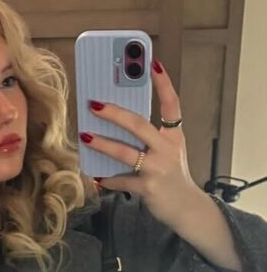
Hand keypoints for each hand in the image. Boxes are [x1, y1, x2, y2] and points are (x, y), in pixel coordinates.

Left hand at [81, 60, 203, 229]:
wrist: (186, 207)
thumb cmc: (172, 176)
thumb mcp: (169, 152)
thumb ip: (151, 138)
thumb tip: (119, 124)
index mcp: (173, 136)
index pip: (171, 104)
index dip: (163, 84)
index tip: (153, 64)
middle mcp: (167, 148)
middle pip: (139, 125)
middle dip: (115, 114)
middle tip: (94, 104)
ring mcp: (157, 168)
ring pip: (125, 152)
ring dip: (103, 144)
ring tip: (86, 136)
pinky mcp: (148, 187)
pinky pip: (122, 180)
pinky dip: (108, 179)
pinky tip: (96, 176)